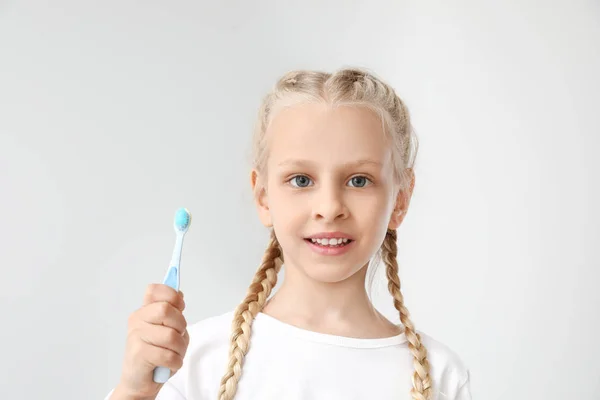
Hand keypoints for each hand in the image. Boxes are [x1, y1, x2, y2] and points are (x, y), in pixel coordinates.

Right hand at [113, 284, 188, 399]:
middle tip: (177, 337)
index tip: (180, 307)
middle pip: (166, 310)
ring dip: (180, 349)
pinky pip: (168, 355)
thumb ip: (172, 312)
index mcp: (144, 311)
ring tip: (174, 354)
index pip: (155, 290)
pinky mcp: (139, 355)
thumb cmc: (156, 354)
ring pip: (171, 335)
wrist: (139, 382)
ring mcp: (136, 337)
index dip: (172, 296)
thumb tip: (179, 293)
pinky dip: (175, 362)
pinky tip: (169, 364)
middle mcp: (137, 321)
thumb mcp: (166, 329)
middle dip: (180, 325)